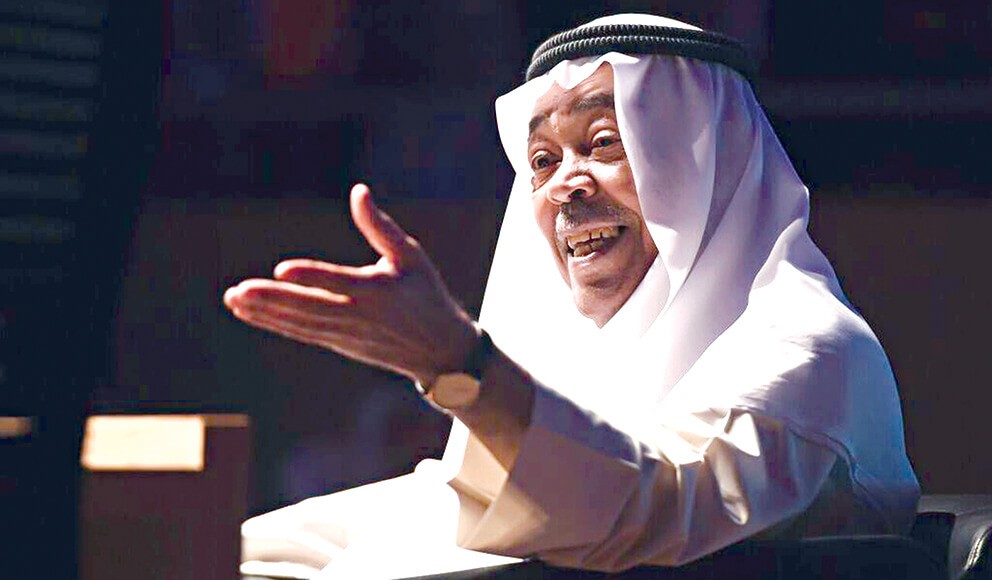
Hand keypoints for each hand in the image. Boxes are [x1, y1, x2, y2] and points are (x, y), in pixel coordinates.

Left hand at [223, 184, 477, 382]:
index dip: (310, 276)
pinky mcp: (339, 343)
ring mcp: (346, 333)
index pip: (338, 283)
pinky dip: (274, 323)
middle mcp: (358, 315)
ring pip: (299, 322)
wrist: (440, 351)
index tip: (281, 269)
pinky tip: (249, 312)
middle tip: (238, 290)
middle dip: (272, 300)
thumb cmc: (427, 294)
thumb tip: (359, 191)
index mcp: (378, 291)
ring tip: (233, 298)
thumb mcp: (410, 256)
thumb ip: (380, 226)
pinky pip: (301, 332)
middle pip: (309, 307)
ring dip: (265, 312)